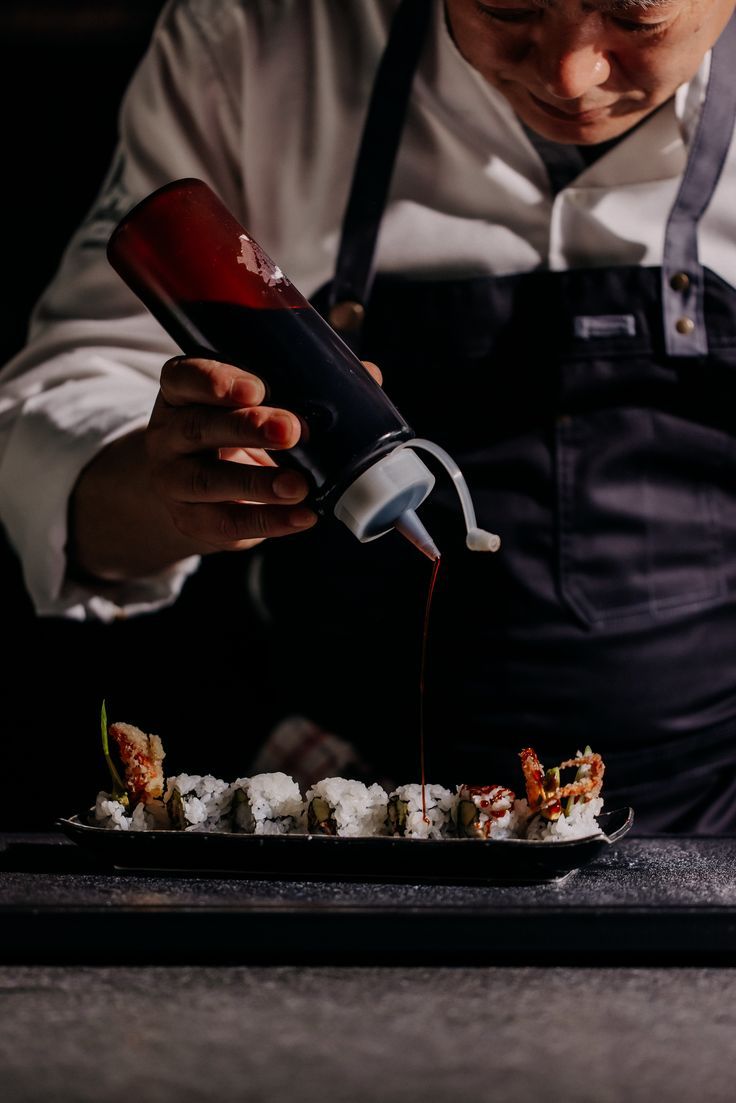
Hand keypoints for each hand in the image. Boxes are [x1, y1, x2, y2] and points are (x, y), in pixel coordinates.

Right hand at [69, 355, 381, 580]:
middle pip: (199, 428)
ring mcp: (174, 480)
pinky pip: (228, 523)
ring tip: (299, 485)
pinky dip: (269, 522)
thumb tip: (368, 374)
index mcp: (182, 393)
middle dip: (247, 428)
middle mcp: (169, 434)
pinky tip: (302, 516)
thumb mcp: (254, 406)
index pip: (185, 377)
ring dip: (257, 483)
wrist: (196, 493)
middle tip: (291, 431)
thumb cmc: (235, 435)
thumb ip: (301, 387)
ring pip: (209, 481)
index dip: (215, 381)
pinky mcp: (192, 519)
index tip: (255, 387)